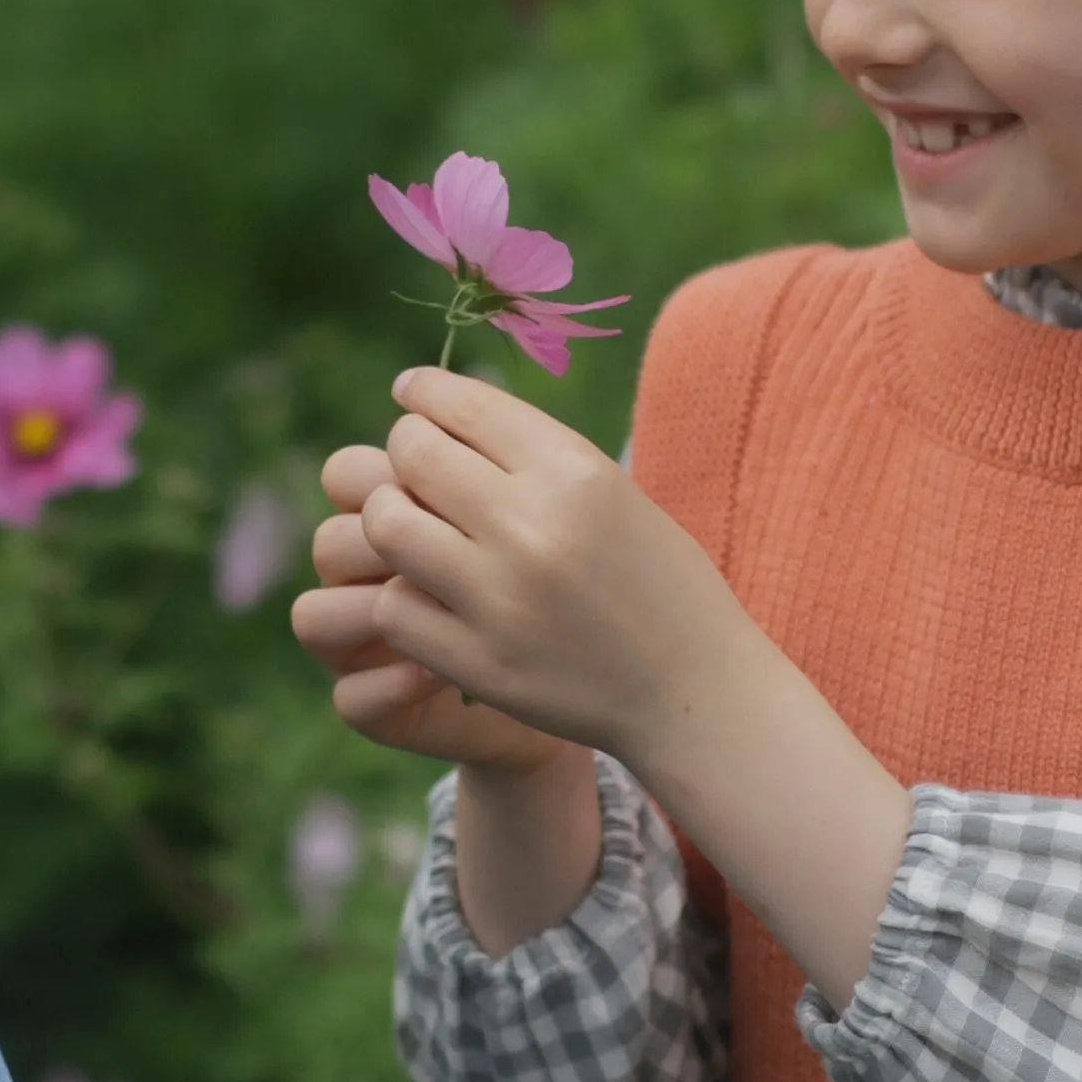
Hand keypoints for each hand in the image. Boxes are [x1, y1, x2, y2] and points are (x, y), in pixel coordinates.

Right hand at [292, 440, 571, 773]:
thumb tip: (446, 407)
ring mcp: (363, 646)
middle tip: (455, 542)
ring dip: (368, 609)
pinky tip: (437, 676)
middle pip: (328, 540)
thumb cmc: (566, 581)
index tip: (462, 479)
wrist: (601, 681)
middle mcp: (366, 579)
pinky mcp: (380, 710)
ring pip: (312, 616)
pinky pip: (351, 698)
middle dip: (380, 536)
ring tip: (446, 607)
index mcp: (392, 516)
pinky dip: (389, 683)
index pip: (346, 475)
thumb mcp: (535, 515)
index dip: (389, 471)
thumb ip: (489, 467)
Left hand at [324, 369, 768, 770]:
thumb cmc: (659, 582)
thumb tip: (440, 409)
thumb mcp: (616, 493)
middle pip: (412, 454)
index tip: (412, 392)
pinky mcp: (479, 663)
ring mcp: (501, 600)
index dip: (425, 390)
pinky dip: (402, 594)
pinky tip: (428, 593)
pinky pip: (394, 607)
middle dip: (404, 452)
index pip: (464, 404)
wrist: (695, 691)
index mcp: (576, 472)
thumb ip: (533, 453)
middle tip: (414, 468)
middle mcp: (534, 527)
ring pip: (386, 525)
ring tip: (412, 527)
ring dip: (389, 518)